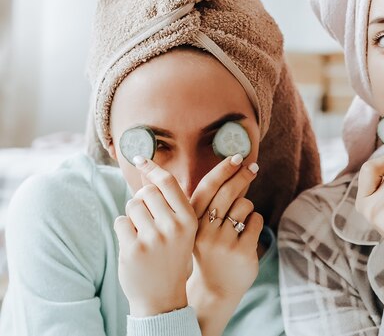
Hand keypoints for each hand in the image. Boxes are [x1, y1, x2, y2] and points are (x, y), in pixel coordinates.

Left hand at [114, 157, 197, 316]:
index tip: (140, 158)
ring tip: (141, 233)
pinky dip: (123, 230)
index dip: (152, 168)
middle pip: (146, 192)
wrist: (162, 298)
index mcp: (189, 219)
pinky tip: (132, 244)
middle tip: (145, 217)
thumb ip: (171, 205)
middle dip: (141, 200)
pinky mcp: (133, 248)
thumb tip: (150, 174)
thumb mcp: (183, 231)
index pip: (168, 183)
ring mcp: (153, 238)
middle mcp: (173, 226)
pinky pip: (120, 222)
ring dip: (132, 216)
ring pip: (131, 206)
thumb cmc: (172, 259)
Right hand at [187, 154, 262, 303]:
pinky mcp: (242, 251)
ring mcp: (223, 242)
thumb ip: (209, 203)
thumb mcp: (198, 228)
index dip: (222, 169)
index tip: (236, 156)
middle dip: (242, 175)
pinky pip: (255, 220)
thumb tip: (230, 169)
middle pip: (228, 192)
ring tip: (239, 220)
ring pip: (244, 205)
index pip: (207, 187)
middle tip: (252, 168)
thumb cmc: (208, 251)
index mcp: (191, 222)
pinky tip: (246, 233)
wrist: (214, 289)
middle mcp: (204, 231)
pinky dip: (254, 221)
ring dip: (246, 207)